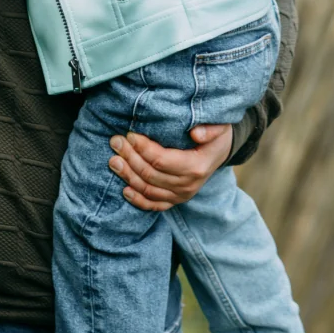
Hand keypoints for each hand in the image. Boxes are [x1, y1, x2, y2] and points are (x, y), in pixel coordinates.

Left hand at [107, 123, 234, 210]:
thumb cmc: (216, 135)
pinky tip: (124, 190)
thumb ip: (209, 129)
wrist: (220, 151)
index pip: (162, 160)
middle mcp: (188, 185)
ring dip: (128, 176)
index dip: (143, 148)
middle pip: (151, 174)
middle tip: (115, 142)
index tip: (130, 135)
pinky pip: (154, 205)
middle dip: (130, 158)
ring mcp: (181, 195)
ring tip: (113, 161)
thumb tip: (195, 133)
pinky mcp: (175, 200)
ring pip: (148, 189)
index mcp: (197, 166)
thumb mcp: (219, 127)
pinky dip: (138, 200)